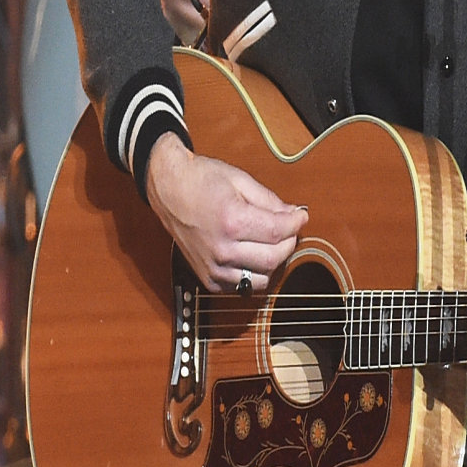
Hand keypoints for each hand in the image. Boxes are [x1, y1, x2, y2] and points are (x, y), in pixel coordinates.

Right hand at [146, 136, 305, 293]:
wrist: (166, 188)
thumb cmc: (199, 179)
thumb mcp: (239, 179)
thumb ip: (270, 201)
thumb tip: (293, 215)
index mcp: (231, 221)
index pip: (279, 232)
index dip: (296, 223)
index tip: (300, 216)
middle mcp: (222, 248)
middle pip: (275, 258)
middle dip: (289, 242)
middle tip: (287, 229)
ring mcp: (213, 266)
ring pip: (262, 279)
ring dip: (273, 262)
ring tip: (269, 244)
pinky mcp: (207, 277)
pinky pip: (242, 288)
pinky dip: (252, 275)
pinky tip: (250, 256)